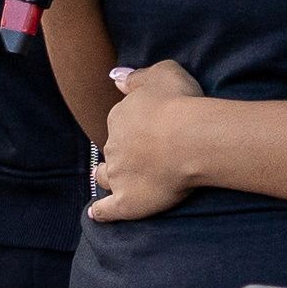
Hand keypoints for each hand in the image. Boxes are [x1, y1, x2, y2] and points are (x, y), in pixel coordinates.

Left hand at [89, 59, 202, 221]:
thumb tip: (116, 78)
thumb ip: (137, 76)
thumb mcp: (162, 73)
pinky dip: (101, 212)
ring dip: (107, 176)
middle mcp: (114, 145)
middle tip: (142, 155)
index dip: (135, 125)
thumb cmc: (181, 103)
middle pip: (115, 148)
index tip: (148, 128)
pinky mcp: (127, 201)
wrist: (190, 138)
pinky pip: (108, 210)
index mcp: (121, 116)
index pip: (122, 121)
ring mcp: (118, 174)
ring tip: (109, 179)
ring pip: (107, 176)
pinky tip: (97, 214)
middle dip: (124, 150)